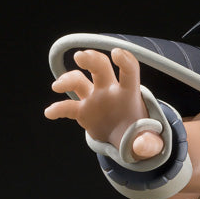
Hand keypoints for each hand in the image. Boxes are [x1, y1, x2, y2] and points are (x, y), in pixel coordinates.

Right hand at [44, 47, 164, 159]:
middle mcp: (110, 90)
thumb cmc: (140, 135)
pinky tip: (50, 113)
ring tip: (57, 87)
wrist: (126, 140)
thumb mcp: (149, 142)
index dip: (125, 60)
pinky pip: (67, 107)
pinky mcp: (82, 111)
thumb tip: (140, 145)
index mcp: (129, 93)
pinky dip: (58, 109)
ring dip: (67, 79)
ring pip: (79, 80)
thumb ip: (149, 143)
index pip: (129, 72)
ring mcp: (94, 98)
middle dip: (91, 59)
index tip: (117, 53)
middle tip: (80, 57)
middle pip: (100, 67)